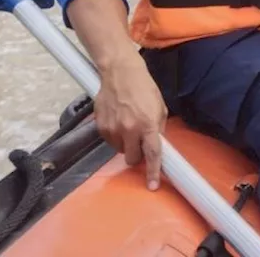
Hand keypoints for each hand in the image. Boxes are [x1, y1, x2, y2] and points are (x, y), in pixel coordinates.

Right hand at [95, 54, 167, 190]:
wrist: (120, 73)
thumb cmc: (144, 88)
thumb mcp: (160, 107)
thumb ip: (158, 128)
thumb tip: (156, 144)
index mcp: (148, 124)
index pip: (152, 154)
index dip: (152, 171)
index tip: (152, 185)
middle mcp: (129, 129)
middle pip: (132, 158)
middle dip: (137, 155)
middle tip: (140, 143)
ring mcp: (113, 129)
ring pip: (119, 150)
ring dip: (125, 144)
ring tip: (129, 125)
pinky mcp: (100, 126)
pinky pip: (109, 141)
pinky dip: (115, 136)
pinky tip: (118, 121)